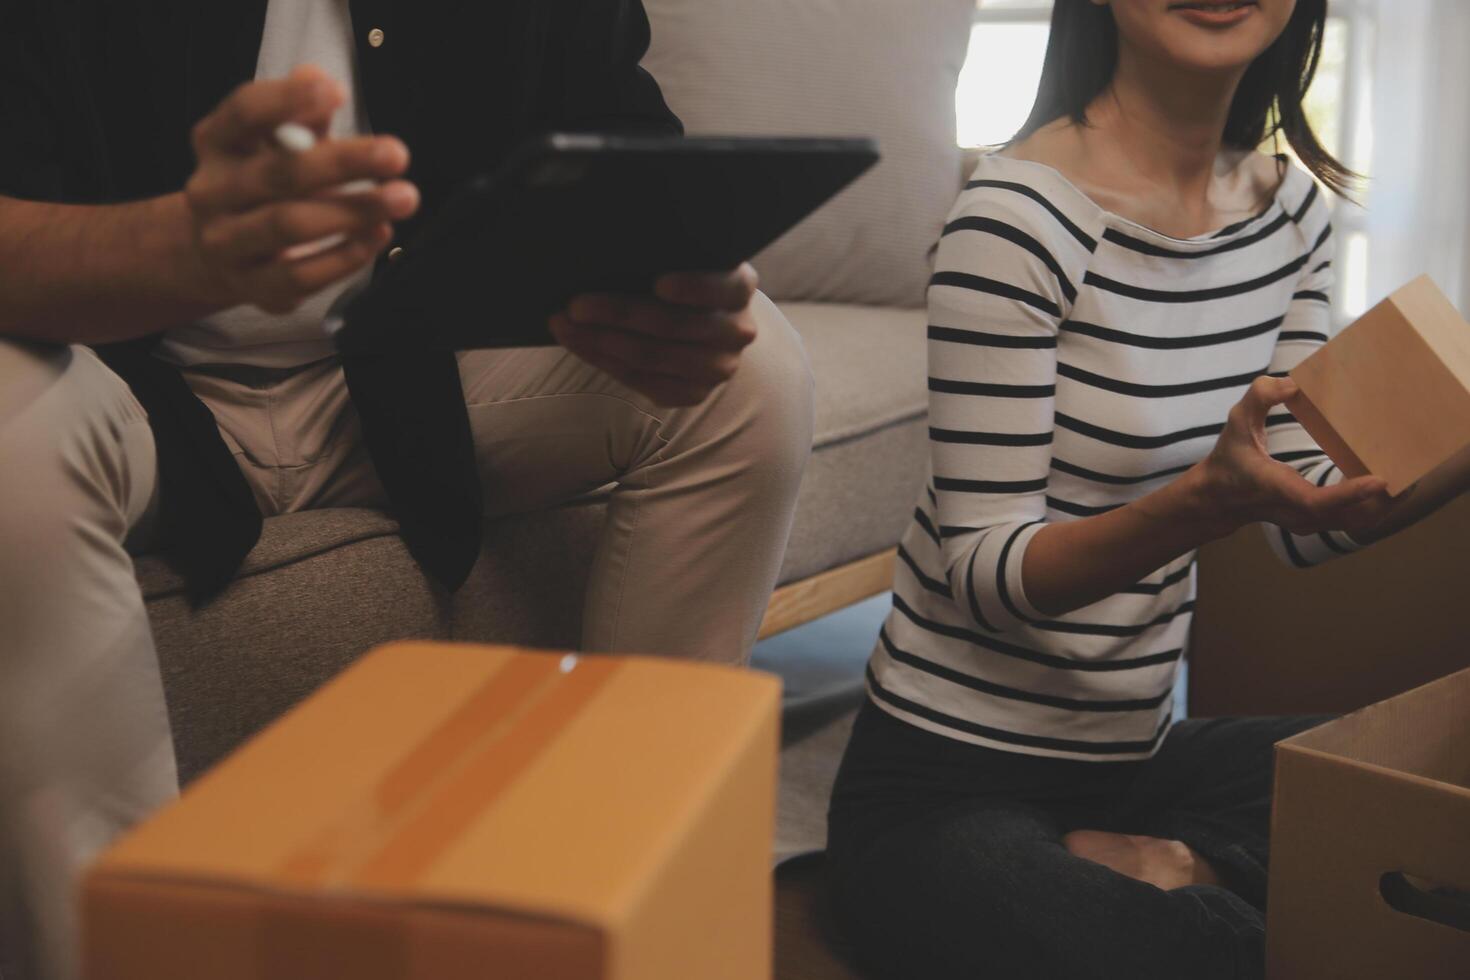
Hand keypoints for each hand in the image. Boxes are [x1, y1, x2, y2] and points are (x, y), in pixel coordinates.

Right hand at [184, 65, 419, 313]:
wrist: (214, 253)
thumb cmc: (261, 186)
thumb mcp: (273, 145)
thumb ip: (300, 118)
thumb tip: (319, 80)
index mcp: (216, 144)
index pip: (244, 113)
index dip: (288, 100)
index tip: (338, 91)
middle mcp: (212, 192)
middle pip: (278, 174)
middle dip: (342, 163)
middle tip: (396, 154)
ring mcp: (226, 243)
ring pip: (289, 225)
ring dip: (353, 211)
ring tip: (401, 198)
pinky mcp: (252, 286)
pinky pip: (302, 275)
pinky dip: (347, 255)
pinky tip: (379, 234)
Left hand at [549, 264, 760, 405]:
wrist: (693, 324)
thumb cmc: (675, 282)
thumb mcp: (677, 261)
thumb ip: (658, 255)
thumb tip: (607, 248)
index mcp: (738, 287)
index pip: (725, 286)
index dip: (694, 287)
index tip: (658, 283)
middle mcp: (736, 330)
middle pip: (674, 325)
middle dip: (618, 313)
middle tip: (576, 304)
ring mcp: (718, 367)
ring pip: (652, 356)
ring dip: (601, 340)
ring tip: (565, 324)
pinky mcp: (694, 393)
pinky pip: (643, 381)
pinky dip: (604, 362)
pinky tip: (578, 344)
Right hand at [1193, 376, 1392, 538]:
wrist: (1219, 498)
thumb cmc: (1230, 459)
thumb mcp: (1235, 422)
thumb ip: (1259, 397)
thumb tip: (1293, 384)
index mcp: (1278, 490)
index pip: (1316, 502)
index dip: (1349, 494)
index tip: (1379, 480)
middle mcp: (1296, 513)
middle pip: (1349, 517)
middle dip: (1384, 500)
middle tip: (1413, 474)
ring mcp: (1308, 522)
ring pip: (1356, 523)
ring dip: (1385, 505)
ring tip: (1410, 479)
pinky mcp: (1318, 522)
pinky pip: (1354, 520)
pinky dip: (1375, 506)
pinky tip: (1390, 486)